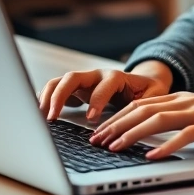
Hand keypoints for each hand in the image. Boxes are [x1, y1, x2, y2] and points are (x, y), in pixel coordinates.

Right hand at [38, 60, 172, 120]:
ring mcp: (83, 81)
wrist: (141, 82)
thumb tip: (146, 116)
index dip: (97, 100)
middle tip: (52, 116)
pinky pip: (55, 89)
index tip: (91, 118)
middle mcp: (96, 75)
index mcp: (116, 77)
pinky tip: (39, 112)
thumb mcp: (154, 95)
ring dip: (48, 97)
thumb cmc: (148, 90)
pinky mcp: (75, 89)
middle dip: (60, 95)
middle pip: (73, 78)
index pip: (104, 85)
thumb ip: (150, 103)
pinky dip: (46, 98)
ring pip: (60, 82)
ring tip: (41, 116)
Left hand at [91, 93, 193, 159]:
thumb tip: (151, 134)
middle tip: (96, 140)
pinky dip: (166, 145)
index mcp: (182, 98)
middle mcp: (187, 101)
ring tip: (115, 147)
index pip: (141, 105)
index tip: (99, 131)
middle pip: (143, 110)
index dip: (117, 117)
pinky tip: (152, 156)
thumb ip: (179, 120)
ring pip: (158, 120)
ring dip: (133, 134)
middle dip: (116, 125)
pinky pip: (185, 135)